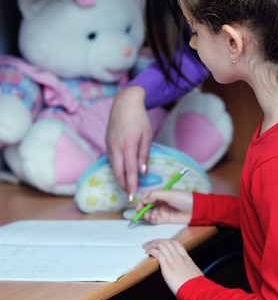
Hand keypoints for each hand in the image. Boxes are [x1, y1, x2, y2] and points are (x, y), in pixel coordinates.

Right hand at [105, 85, 152, 199]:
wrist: (124, 103)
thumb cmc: (139, 118)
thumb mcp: (147, 136)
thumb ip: (144, 155)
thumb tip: (142, 172)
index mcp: (128, 146)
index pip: (130, 171)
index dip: (131, 185)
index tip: (132, 196)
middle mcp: (116, 147)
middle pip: (118, 172)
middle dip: (123, 185)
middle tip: (129, 194)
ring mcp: (110, 145)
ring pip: (113, 167)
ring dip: (119, 178)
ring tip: (126, 186)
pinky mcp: (107, 143)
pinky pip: (111, 159)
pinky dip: (116, 168)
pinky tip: (121, 172)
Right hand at [136, 189, 193, 224]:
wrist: (196, 210)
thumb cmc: (185, 198)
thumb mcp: (169, 194)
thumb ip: (155, 195)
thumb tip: (144, 199)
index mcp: (161, 193)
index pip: (147, 196)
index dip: (141, 201)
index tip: (138, 206)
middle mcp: (160, 202)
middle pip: (147, 205)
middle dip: (142, 209)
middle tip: (141, 213)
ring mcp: (163, 210)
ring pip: (150, 213)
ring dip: (147, 215)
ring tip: (149, 215)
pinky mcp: (165, 219)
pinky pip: (155, 219)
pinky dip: (152, 219)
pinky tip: (153, 218)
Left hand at [143, 238, 202, 294]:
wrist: (196, 291)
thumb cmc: (196, 286)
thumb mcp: (195, 274)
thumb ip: (188, 270)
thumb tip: (186, 273)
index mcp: (187, 258)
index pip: (176, 243)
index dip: (167, 241)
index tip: (161, 243)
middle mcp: (180, 257)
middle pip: (167, 242)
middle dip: (157, 241)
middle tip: (150, 243)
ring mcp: (174, 261)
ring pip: (162, 245)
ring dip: (152, 244)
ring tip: (146, 246)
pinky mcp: (167, 268)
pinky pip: (158, 254)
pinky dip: (152, 250)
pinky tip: (148, 252)